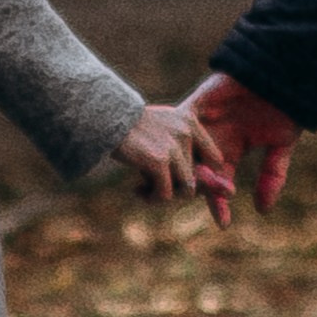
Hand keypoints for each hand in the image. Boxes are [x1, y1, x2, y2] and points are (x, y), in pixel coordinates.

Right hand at [114, 98, 232, 223]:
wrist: (102, 118)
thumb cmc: (127, 125)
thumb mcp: (159, 127)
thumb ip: (177, 144)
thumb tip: (192, 182)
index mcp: (190, 121)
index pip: (214, 158)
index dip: (202, 175)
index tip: (180, 179)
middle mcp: (186, 133)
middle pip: (197, 178)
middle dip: (177, 188)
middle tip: (154, 186)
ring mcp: (174, 148)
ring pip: (185, 190)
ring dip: (165, 196)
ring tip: (145, 191)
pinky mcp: (159, 162)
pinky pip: (165, 194)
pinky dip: (151, 198)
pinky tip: (136, 191)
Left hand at [185, 71, 300, 212]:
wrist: (281, 73)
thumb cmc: (285, 106)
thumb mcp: (280, 146)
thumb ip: (271, 176)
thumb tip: (263, 210)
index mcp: (229, 151)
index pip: (217, 184)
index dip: (218, 204)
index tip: (224, 224)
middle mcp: (211, 140)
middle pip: (193, 172)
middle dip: (194, 190)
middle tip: (198, 200)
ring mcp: (201, 124)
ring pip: (182, 153)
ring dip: (182, 171)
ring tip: (185, 186)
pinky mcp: (196, 105)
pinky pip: (178, 125)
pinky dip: (175, 141)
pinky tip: (173, 158)